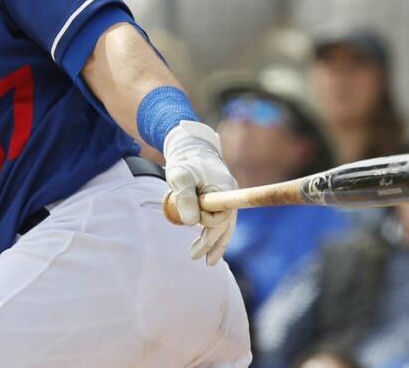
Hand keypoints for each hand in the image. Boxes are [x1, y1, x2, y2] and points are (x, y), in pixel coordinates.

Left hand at [163, 121, 237, 265]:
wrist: (189, 147)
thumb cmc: (184, 160)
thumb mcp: (179, 176)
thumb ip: (185, 196)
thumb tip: (191, 223)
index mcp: (223, 188)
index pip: (221, 215)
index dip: (210, 228)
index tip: (204, 247)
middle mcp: (229, 194)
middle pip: (224, 224)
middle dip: (210, 242)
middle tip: (194, 256)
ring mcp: (226, 197)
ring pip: (224, 225)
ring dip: (215, 242)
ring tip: (206, 261)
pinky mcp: (220, 200)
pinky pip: (221, 221)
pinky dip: (215, 234)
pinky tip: (209, 248)